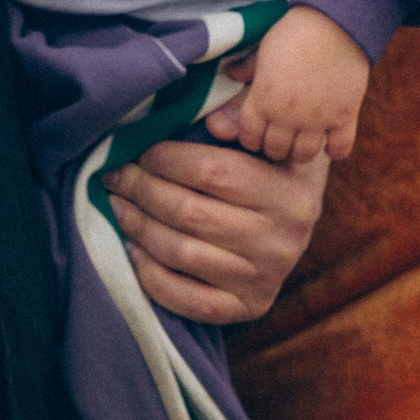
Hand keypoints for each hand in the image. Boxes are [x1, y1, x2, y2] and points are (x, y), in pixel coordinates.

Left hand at [109, 137, 327, 325]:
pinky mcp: (250, 307)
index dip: (164, 159)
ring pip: (183, 253)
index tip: (138, 150)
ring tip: (117, 206)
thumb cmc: (277, 164)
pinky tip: (135, 251)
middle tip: (115, 175)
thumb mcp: (272, 131)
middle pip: (190, 213)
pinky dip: (154, 277)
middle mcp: (282, 240)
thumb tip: (211, 122)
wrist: (303, 217)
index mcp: (290, 192)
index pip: (212, 171)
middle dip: (141, 190)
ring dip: (138, 228)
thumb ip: (243, 112)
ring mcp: (266, 279)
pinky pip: (191, 301)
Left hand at [209, 6, 370, 165]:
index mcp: (263, 100)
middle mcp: (287, 116)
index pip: (249, 138)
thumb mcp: (263, 49)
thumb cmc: (294, 32)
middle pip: (275, 150)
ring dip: (300, 152)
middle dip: (274, 148)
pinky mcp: (345, 117)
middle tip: (279, 140)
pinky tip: (330, 142)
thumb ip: (246, 67)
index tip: (257, 134)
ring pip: (304, 155)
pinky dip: (334, 150)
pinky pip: (340, 149)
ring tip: (302, 142)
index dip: (251, 138)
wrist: (334, 22)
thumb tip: (230, 73)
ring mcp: (317, 119)